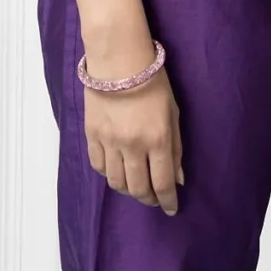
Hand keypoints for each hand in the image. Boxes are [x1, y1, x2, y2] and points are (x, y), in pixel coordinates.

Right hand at [83, 64, 184, 213]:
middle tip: (154, 199)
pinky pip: (99, 166)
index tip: (171, 209)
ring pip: (116, 183)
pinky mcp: (91, 135)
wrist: (118, 61)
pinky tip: (118, 171)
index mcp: (157, 140)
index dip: (168, 201)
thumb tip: (178, 179)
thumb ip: (176, 148)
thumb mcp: (173, 114)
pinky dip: (109, 174)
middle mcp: (132, 146)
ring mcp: (109, 142)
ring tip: (136, 187)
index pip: (162, 183)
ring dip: (128, 190)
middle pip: (138, 188)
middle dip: (148, 199)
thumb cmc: (154, 83)